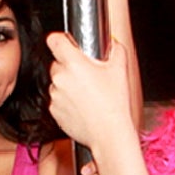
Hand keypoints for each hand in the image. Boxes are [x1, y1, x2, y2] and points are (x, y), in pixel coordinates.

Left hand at [47, 33, 135, 152]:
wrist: (109, 134)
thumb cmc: (114, 105)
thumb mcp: (120, 70)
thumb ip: (116, 50)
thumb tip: (113, 44)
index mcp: (74, 64)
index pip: (54, 40)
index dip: (60, 40)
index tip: (66, 43)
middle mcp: (60, 78)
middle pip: (57, 63)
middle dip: (69, 67)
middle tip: (86, 75)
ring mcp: (55, 96)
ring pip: (57, 83)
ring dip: (67, 85)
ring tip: (86, 94)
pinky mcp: (54, 111)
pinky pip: (57, 100)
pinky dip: (65, 101)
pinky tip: (82, 106)